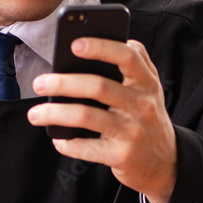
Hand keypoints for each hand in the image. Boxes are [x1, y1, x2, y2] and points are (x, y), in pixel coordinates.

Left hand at [27, 38, 176, 202]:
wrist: (167, 163)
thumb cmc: (147, 117)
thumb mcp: (150, 89)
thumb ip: (134, 62)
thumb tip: (98, 39)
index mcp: (147, 82)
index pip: (127, 57)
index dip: (101, 47)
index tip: (74, 43)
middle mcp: (142, 105)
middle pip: (98, 86)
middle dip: (63, 83)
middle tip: (39, 83)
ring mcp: (132, 132)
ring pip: (86, 116)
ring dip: (54, 113)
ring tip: (34, 114)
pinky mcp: (122, 156)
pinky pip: (86, 147)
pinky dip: (67, 143)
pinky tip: (58, 139)